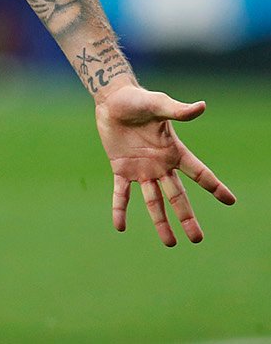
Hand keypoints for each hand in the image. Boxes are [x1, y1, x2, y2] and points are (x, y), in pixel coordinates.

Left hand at [95, 85, 235, 245]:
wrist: (113, 100)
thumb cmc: (139, 100)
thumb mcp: (158, 104)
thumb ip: (178, 110)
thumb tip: (202, 106)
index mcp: (174, 151)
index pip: (199, 172)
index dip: (214, 186)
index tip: (231, 201)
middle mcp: (161, 165)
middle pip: (177, 196)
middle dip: (187, 217)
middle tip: (197, 239)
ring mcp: (141, 169)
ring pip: (154, 201)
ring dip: (160, 222)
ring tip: (170, 244)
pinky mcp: (121, 169)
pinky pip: (121, 194)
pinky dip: (120, 209)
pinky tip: (120, 227)